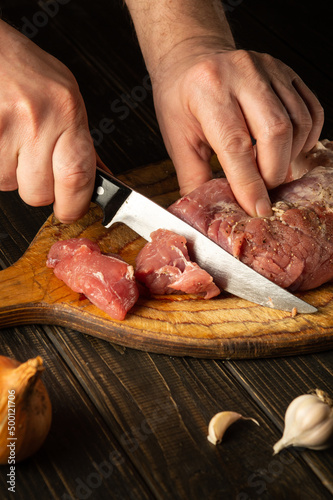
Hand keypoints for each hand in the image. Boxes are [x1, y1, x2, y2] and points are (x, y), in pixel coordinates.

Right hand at [0, 21, 95, 222]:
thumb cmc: (24, 69)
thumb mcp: (65, 97)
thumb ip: (80, 140)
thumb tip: (100, 177)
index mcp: (67, 112)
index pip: (78, 178)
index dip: (74, 205)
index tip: (70, 211)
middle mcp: (37, 121)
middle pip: (39, 193)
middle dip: (37, 190)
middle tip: (35, 166)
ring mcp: (3, 127)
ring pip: (8, 184)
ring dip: (10, 173)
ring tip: (11, 141)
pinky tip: (0, 140)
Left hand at [152, 43, 323, 215]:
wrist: (192, 58)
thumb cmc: (181, 98)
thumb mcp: (177, 138)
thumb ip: (193, 177)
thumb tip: (206, 212)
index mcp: (208, 90)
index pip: (236, 144)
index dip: (250, 182)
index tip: (257, 208)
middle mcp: (242, 74)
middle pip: (276, 132)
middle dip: (274, 172)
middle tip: (263, 188)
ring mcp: (269, 69)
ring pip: (298, 123)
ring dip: (290, 157)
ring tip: (272, 169)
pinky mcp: (287, 72)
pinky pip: (311, 110)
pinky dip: (305, 138)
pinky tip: (288, 149)